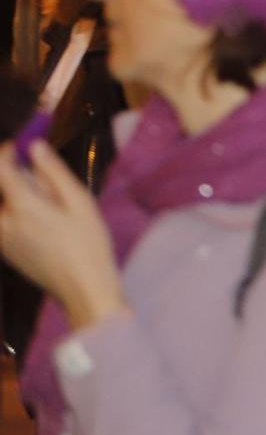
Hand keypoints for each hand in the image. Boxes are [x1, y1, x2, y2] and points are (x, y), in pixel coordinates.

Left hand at [0, 141, 126, 329]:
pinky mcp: (6, 252)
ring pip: (1, 207)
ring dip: (13, 195)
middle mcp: (3, 222)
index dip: (7, 151)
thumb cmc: (88, 242)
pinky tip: (41, 220)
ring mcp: (2, 240)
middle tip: (38, 175)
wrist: (82, 289)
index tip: (23, 145)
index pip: (0, 168)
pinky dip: (13, 212)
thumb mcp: (80, 202)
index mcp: (22, 206)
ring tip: (44, 201)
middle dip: (12, 176)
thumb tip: (35, 146)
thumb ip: (54, 173)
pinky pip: (3, 223)